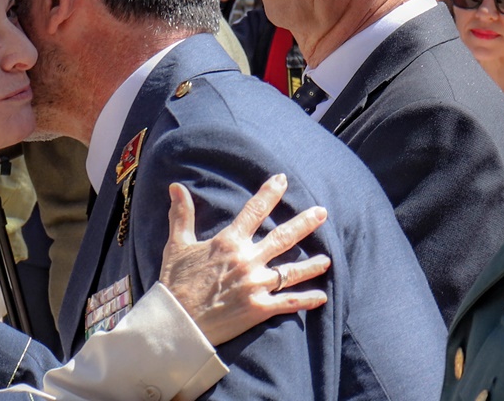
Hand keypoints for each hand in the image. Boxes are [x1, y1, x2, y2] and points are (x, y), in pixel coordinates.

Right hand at [160, 174, 330, 345]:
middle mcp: (247, 260)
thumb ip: (181, 215)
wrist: (176, 323)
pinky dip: (306, 300)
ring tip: (327, 260)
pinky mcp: (259, 309)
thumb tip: (175, 186)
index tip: (282, 180)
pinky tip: (321, 298)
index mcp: (229, 242)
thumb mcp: (177, 245)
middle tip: (322, 213)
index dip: (270, 193)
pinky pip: (288, 303)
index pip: (254, 211)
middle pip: (283, 237)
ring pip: (291, 271)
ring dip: (312, 265)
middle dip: (305, 223)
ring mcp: (256, 285)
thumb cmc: (175, 283)